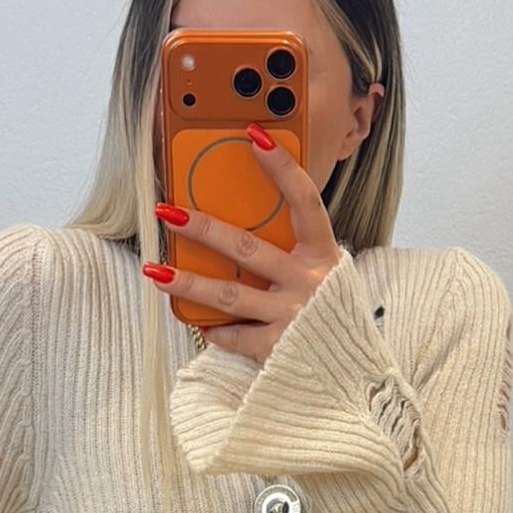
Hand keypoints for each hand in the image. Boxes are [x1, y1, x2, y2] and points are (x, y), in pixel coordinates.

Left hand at [142, 121, 342, 362]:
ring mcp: (292, 316)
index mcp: (325, 256)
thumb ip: (299, 254)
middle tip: (168, 212)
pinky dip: (216, 331)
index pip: (305, 201)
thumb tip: (248, 227)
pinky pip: (235, 336)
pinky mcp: (278, 349)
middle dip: (202, 227)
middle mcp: (309, 282)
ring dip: (187, 282)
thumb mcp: (329, 278)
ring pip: (227, 294)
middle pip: (246, 247)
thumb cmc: (336, 319)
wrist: (358, 377)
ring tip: (154, 271)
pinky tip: (199, 324)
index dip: (281, 167)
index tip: (253, 135)